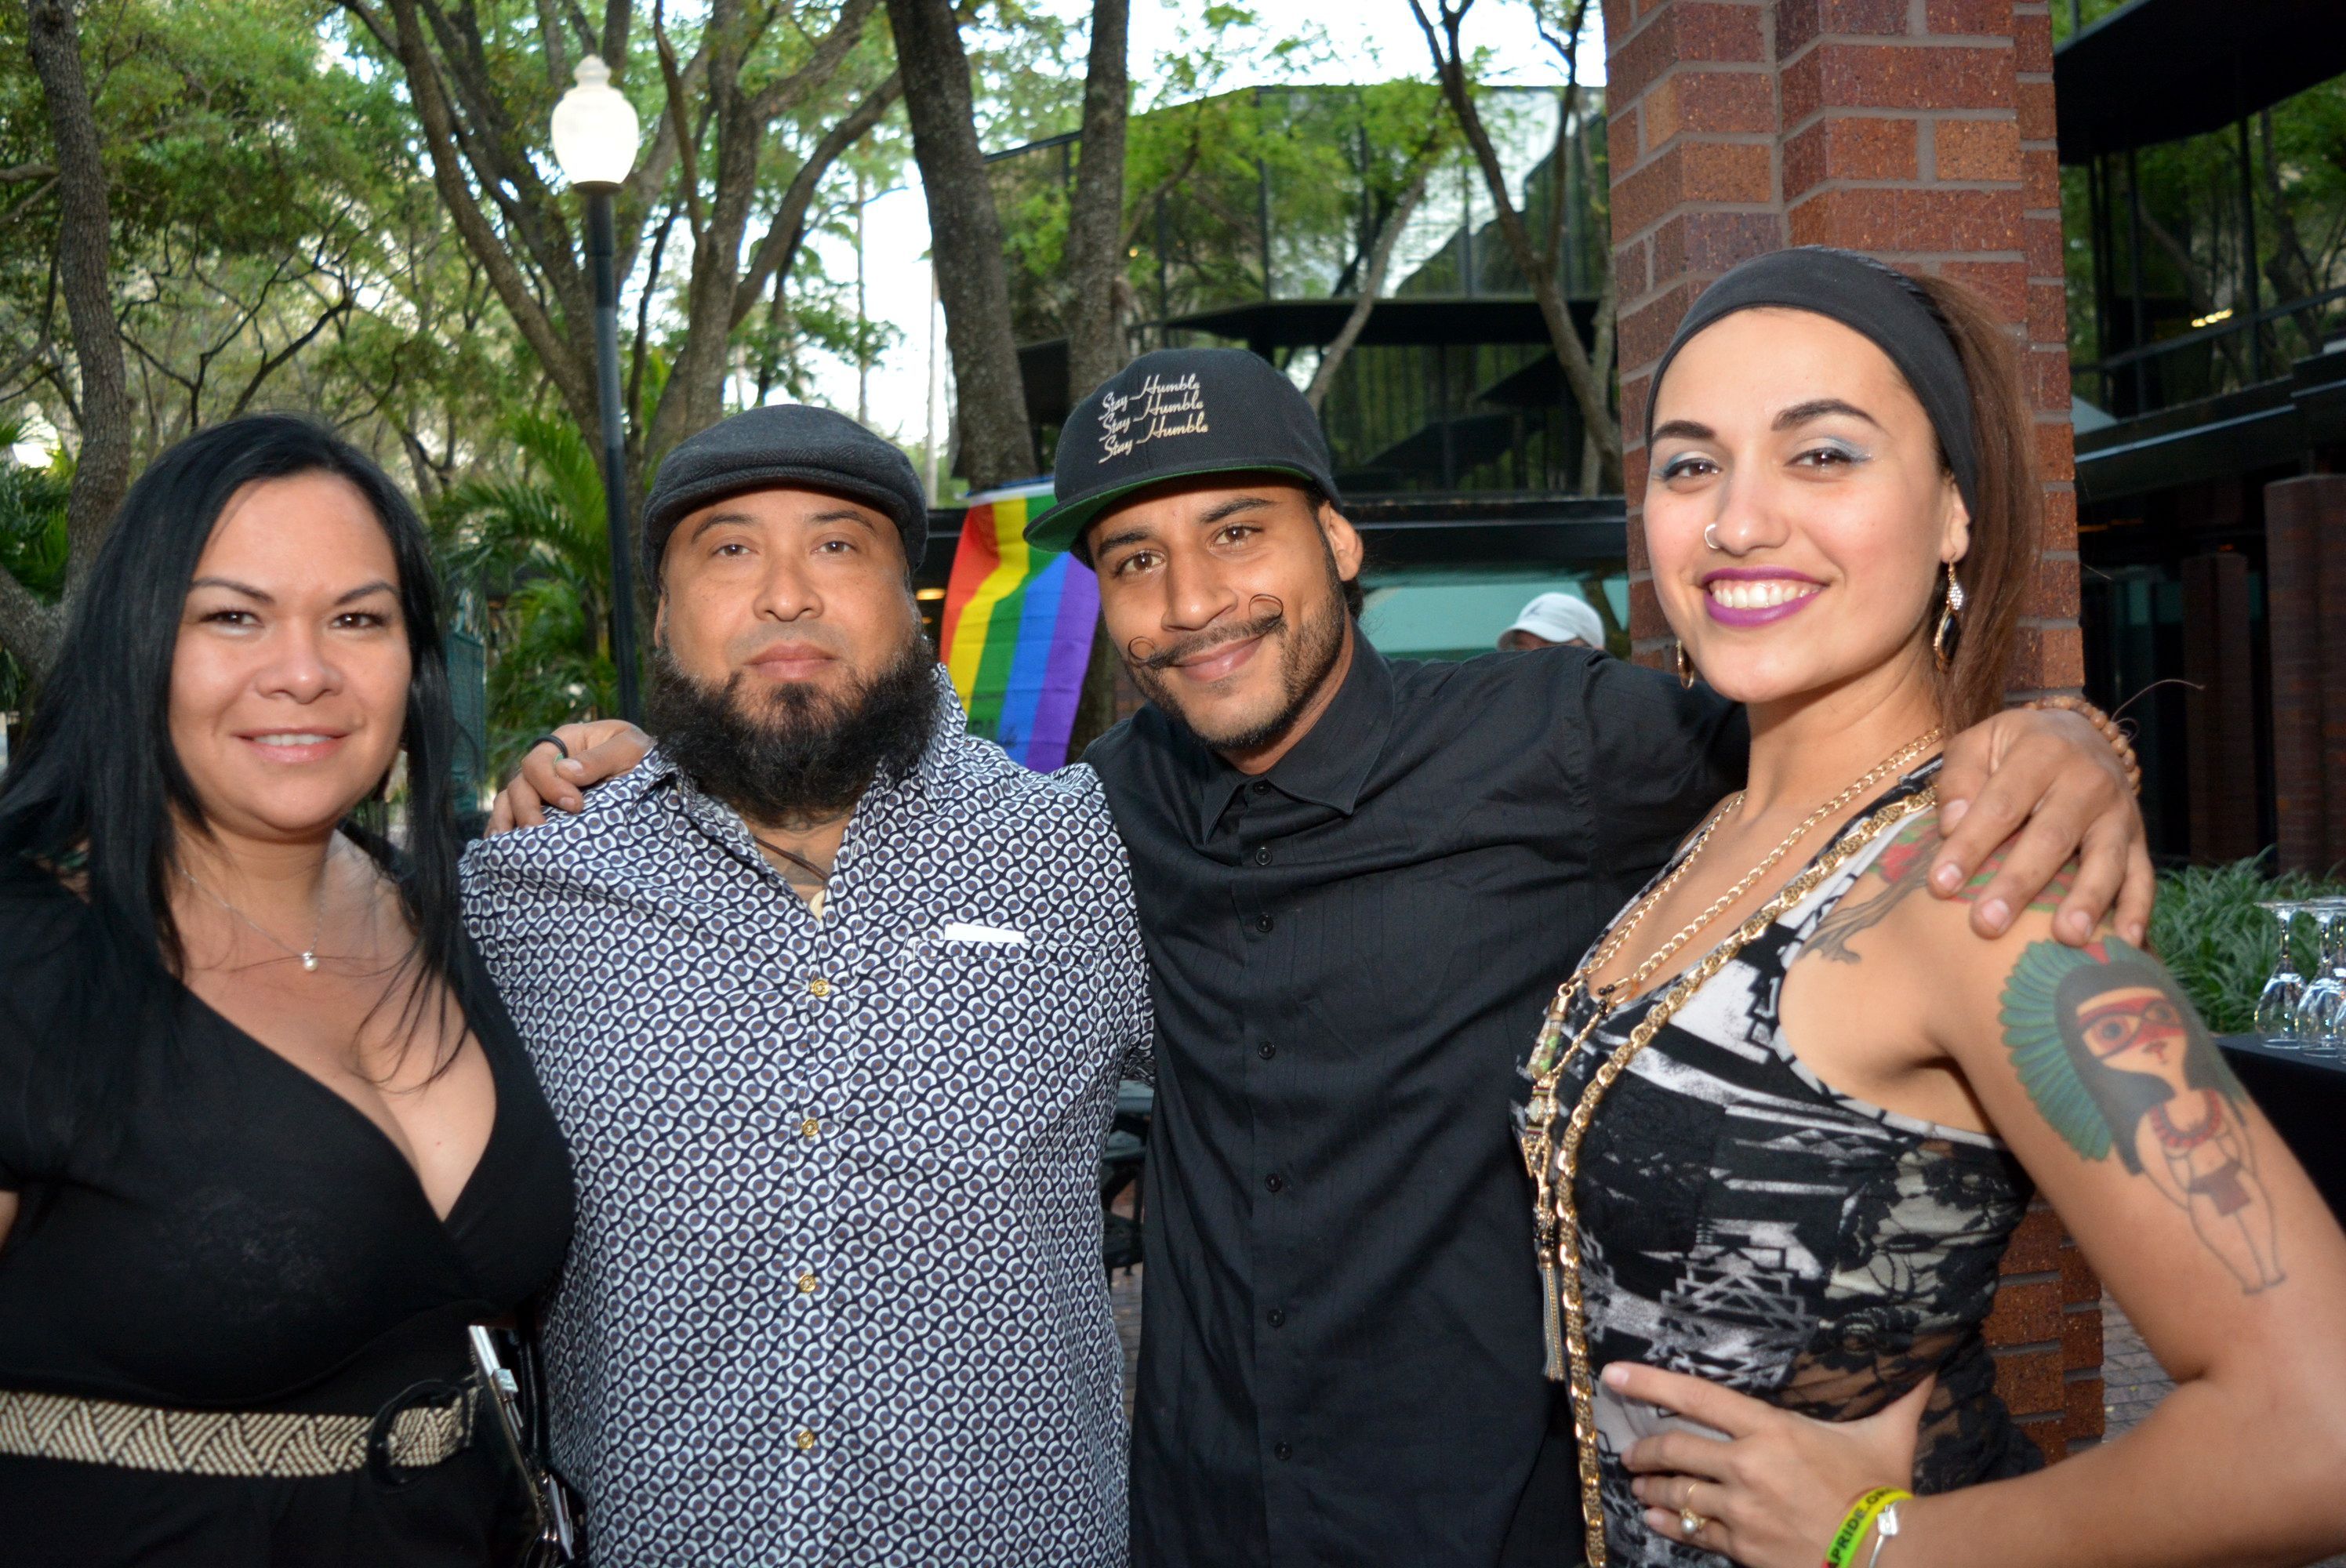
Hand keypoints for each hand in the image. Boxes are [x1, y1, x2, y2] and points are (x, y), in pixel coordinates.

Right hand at [485, 721, 650, 833]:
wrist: (655, 777)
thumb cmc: (643, 756)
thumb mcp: (631, 749)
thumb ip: (601, 758)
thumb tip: (566, 772)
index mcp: (566, 743)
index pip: (538, 762)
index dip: (549, 785)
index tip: (576, 806)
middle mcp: (549, 764)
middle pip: (520, 785)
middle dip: (528, 810)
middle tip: (543, 832)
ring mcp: (543, 787)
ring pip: (510, 801)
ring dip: (509, 823)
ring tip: (517, 848)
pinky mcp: (546, 808)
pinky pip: (513, 815)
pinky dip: (506, 830)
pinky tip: (506, 850)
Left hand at [1609, 1360, 1929, 1567]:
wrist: (1889, 1556)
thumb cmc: (1885, 1493)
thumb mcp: (1888, 1436)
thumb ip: (1898, 1395)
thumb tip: (1923, 1362)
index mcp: (1771, 1430)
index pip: (1696, 1397)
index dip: (1649, 1384)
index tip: (1614, 1376)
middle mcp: (1746, 1466)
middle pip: (1674, 1449)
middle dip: (1644, 1449)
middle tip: (1630, 1451)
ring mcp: (1741, 1510)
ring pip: (1677, 1494)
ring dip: (1651, 1489)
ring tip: (1638, 1486)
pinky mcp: (1743, 1549)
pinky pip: (1694, 1533)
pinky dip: (1670, 1525)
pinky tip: (1656, 1521)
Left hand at [1933, 707, 2150, 947]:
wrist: (2079, 734)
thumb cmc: (2014, 749)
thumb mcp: (1979, 742)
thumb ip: (1960, 778)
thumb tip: (1952, 824)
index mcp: (2041, 752)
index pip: (2001, 805)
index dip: (1971, 846)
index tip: (1941, 885)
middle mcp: (2087, 780)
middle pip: (2051, 837)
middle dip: (2019, 883)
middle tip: (1988, 924)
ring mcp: (2118, 811)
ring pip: (2104, 859)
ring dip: (2087, 900)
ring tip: (2066, 936)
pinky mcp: (2138, 838)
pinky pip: (2142, 876)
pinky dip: (2138, 909)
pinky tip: (2126, 941)